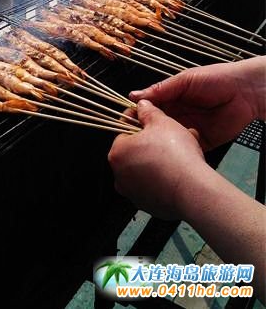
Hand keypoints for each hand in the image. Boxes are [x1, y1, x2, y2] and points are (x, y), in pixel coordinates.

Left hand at [108, 100, 205, 219]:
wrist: (193, 190)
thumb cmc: (175, 155)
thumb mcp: (162, 122)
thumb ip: (148, 111)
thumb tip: (142, 105)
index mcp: (117, 152)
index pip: (123, 129)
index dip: (138, 119)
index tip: (149, 116)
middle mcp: (120, 175)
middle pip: (134, 150)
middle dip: (151, 141)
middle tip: (168, 134)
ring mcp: (133, 193)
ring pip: (145, 168)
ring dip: (158, 158)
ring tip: (178, 151)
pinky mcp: (148, 205)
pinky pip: (154, 185)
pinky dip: (163, 177)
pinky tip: (178, 170)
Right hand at [129, 57, 265, 150]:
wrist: (245, 91)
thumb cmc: (216, 78)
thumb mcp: (184, 80)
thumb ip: (161, 90)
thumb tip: (134, 95)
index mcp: (172, 98)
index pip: (149, 108)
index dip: (136, 114)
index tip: (125, 120)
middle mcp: (178, 114)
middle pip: (156, 125)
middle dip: (144, 131)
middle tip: (133, 137)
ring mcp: (189, 128)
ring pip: (168, 139)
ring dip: (159, 143)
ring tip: (148, 147)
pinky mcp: (201, 141)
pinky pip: (185, 148)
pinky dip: (177, 151)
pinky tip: (168, 153)